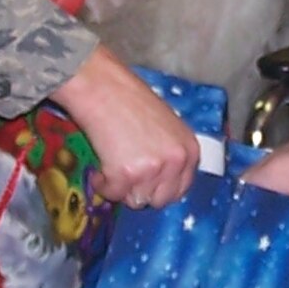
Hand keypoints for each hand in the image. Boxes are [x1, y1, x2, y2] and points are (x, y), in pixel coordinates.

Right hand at [52, 45, 199, 207]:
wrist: (103, 87)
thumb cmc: (130, 100)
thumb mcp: (166, 126)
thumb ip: (169, 152)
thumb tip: (161, 180)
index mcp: (190, 150)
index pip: (181, 189)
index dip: (160, 189)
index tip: (145, 184)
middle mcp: (176, 162)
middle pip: (159, 200)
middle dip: (141, 192)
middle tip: (125, 176)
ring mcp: (152, 170)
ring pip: (135, 200)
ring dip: (121, 189)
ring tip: (111, 167)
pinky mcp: (126, 175)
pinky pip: (112, 194)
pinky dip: (102, 185)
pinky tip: (99, 168)